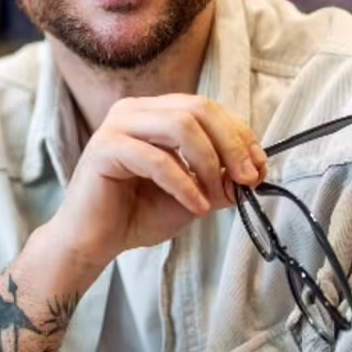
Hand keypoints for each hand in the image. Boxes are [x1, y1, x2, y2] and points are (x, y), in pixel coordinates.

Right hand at [49, 95, 266, 266]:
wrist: (92, 243)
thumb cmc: (135, 216)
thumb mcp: (193, 195)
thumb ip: (221, 180)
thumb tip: (256, 171)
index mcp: (154, 113)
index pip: (207, 108)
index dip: (239, 134)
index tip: (259, 167)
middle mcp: (134, 111)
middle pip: (199, 108)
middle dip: (232, 144)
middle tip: (248, 179)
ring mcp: (116, 126)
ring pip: (181, 125)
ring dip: (209, 162)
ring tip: (214, 196)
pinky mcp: (105, 149)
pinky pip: (157, 160)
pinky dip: (184, 185)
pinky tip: (196, 206)